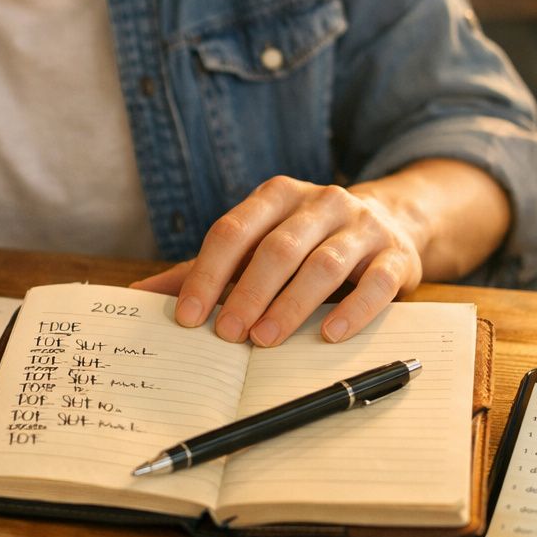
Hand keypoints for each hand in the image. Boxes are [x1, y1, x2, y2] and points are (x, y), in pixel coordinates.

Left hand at [132, 176, 425, 346]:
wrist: (391, 222)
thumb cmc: (304, 241)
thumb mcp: (256, 245)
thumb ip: (205, 268)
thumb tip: (141, 293)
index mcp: (277, 196)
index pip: (232, 231)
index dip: (207, 275)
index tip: (188, 316)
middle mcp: (320, 203)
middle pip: (276, 248)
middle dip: (247, 293)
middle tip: (227, 335)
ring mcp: (361, 227)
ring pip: (323, 265)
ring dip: (291, 305)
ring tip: (266, 340)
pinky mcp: (395, 255)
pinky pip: (374, 282)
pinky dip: (352, 310)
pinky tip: (329, 334)